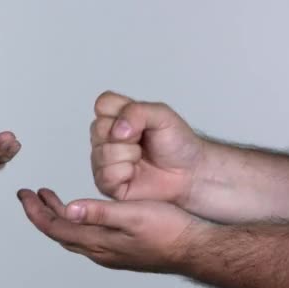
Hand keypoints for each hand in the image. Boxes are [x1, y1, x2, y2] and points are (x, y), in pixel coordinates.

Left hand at [17, 189, 205, 272]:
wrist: (195, 247)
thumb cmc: (170, 231)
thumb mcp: (133, 214)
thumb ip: (99, 213)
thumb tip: (69, 210)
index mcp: (100, 241)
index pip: (55, 227)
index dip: (36, 211)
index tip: (24, 195)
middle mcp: (100, 250)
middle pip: (59, 232)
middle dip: (42, 213)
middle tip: (30, 195)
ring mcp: (109, 252)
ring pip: (72, 235)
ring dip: (58, 216)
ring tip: (50, 198)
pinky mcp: (119, 249)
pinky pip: (86, 236)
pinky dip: (75, 221)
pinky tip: (80, 211)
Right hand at [91, 91, 204, 205]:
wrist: (190, 172)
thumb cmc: (177, 143)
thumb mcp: (163, 115)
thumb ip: (138, 111)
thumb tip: (118, 129)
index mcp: (115, 117)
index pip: (102, 104)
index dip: (121, 112)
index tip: (141, 122)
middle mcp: (105, 137)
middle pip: (98, 128)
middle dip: (128, 136)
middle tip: (142, 141)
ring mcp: (103, 160)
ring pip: (103, 152)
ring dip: (129, 155)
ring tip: (141, 158)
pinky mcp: (105, 182)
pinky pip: (105, 174)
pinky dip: (125, 173)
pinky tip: (135, 173)